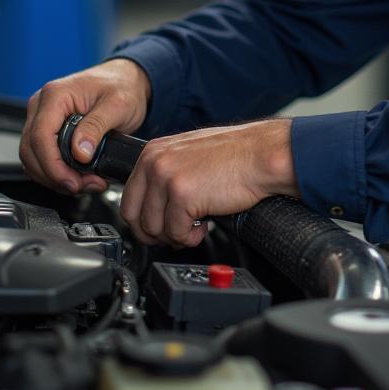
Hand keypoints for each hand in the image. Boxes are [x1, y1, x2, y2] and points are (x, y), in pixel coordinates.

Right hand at [19, 58, 151, 193]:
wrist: (125, 80)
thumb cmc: (122, 85)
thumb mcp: (118, 104)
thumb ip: (97, 127)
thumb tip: (80, 153)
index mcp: (55, 95)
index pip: (39, 137)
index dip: (53, 166)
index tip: (72, 181)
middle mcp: (42, 106)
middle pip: (31, 151)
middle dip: (55, 176)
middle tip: (83, 185)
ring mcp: (42, 118)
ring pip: (33, 159)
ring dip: (56, 178)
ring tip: (86, 182)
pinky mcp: (48, 130)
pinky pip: (42, 158)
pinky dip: (57, 173)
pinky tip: (79, 177)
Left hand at [120, 119, 297, 249]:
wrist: (260, 154)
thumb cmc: (234, 155)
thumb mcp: (188, 154)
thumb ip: (165, 173)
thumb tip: (152, 205)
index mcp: (153, 151)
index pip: (128, 198)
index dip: (144, 221)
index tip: (159, 227)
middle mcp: (155, 161)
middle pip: (133, 217)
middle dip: (154, 234)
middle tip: (176, 233)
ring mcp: (166, 177)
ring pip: (153, 229)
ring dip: (176, 236)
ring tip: (196, 224)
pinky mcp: (182, 194)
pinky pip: (175, 233)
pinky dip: (190, 237)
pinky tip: (204, 225)